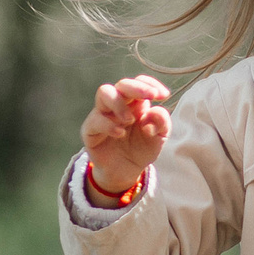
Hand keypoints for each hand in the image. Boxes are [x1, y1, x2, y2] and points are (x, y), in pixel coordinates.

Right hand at [80, 76, 171, 193]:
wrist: (125, 172)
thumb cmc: (141, 149)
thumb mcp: (159, 138)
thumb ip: (162, 123)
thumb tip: (156, 110)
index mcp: (136, 102)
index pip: (139, 82)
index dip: (150, 84)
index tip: (163, 95)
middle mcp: (118, 104)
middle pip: (122, 84)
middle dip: (137, 87)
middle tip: (150, 96)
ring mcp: (102, 114)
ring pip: (104, 92)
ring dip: (119, 103)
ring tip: (130, 120)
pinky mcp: (90, 130)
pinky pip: (95, 120)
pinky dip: (108, 125)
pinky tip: (120, 133)